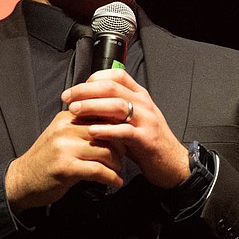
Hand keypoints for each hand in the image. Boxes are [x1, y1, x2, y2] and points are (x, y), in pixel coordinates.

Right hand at [5, 109, 124, 211]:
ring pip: (106, 152)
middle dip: (121, 148)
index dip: (119, 128)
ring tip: (119, 172)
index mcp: (66, 117)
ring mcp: (64, 148)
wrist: (22, 180)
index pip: (101, 114)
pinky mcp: (65, 167)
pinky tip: (115, 182)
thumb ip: (81, 127)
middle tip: (124, 159)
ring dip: (118, 165)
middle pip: (108, 132)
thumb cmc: (47, 159)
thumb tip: (113, 124)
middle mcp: (65, 128)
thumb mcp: (61, 136)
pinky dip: (111, 178)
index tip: (125, 140)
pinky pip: (98, 170)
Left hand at [61, 68, 189, 189]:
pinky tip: (92, 131)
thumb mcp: (130, 119)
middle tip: (67, 98)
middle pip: (112, 88)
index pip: (116, 75)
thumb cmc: (145, 141)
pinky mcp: (147, 139)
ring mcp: (147, 120)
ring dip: (93, 106)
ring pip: (118, 105)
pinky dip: (107, 130)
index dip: (94, 79)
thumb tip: (84, 101)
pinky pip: (125, 131)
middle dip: (86, 91)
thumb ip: (112, 108)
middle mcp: (144, 104)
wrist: (171, 163)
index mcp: (139, 95)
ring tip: (74, 111)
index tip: (76, 89)